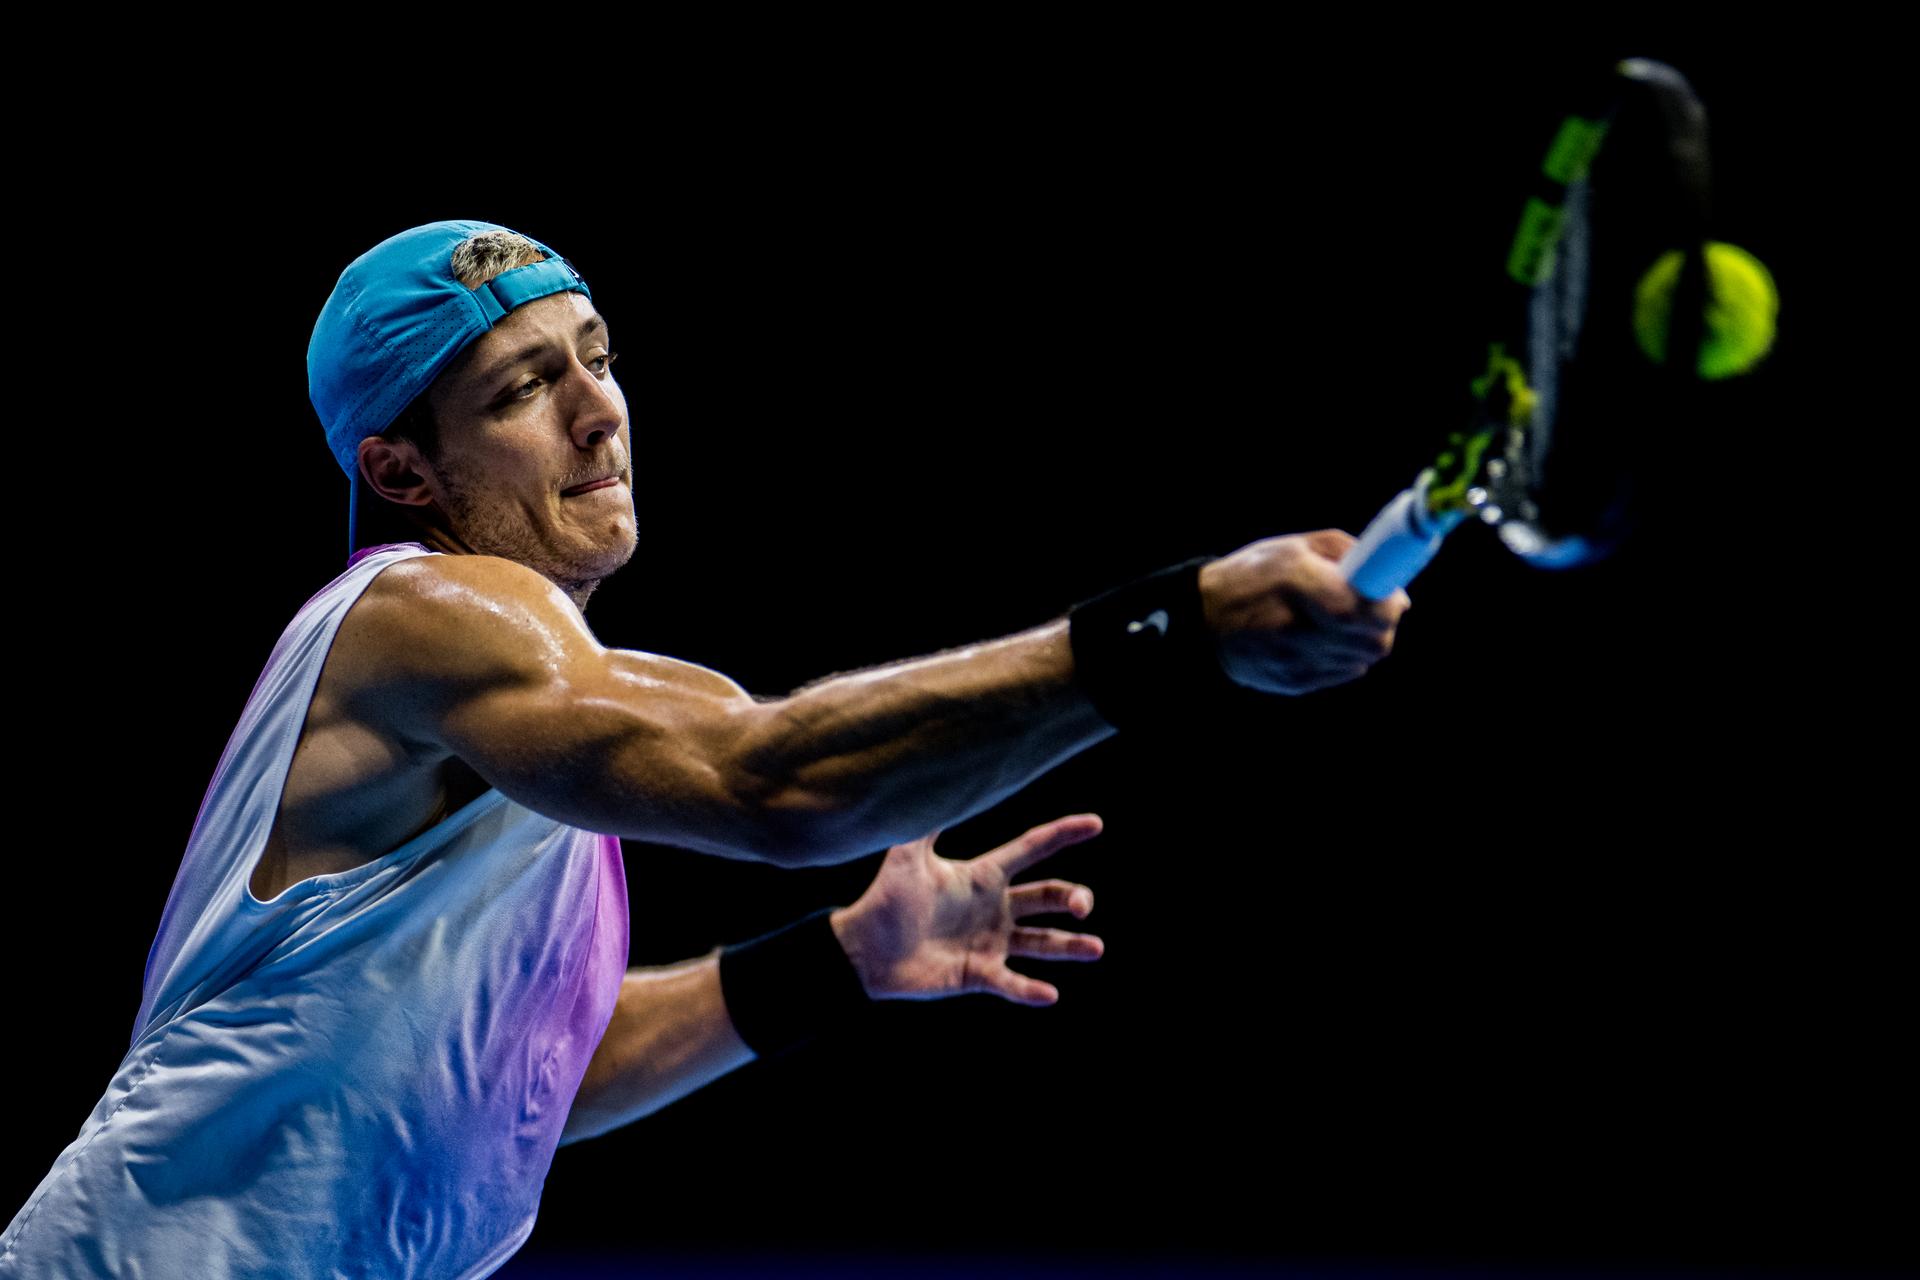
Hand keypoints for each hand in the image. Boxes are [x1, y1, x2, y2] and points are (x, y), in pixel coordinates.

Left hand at [830, 814, 1105, 1005]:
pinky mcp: (978, 974)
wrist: (863, 948)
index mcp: (983, 876)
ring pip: (1043, 943)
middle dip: (1073, 897)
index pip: (1032, 849)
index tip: (1095, 823)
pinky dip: (1030, 990)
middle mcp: (994, 908)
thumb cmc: (884, 899)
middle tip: (1083, 905)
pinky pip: (1011, 984)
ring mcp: (990, 942)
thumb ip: (924, 821)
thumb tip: (938, 777)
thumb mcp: (906, 856)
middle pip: (1048, 897)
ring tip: (1096, 947)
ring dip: (1070, 945)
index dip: (1063, 834)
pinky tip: (1049, 994)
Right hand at [1200, 529, 1410, 694]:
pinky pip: (1342, 674)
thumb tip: (1389, 584)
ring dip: (1363, 642)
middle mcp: (1297, 625)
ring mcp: (1295, 659)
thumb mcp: (1294, 547)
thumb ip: (1346, 554)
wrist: (1202, 619)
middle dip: (1382, 624)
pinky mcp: (1293, 682)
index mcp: (1298, 580)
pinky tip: (1324, 641)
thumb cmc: (1253, 575)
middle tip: (1372, 610)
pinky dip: (1344, 657)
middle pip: (1374, 640)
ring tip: (1342, 624)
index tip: (1389, 595)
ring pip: (1362, 659)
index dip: (1388, 604)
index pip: (1368, 608)